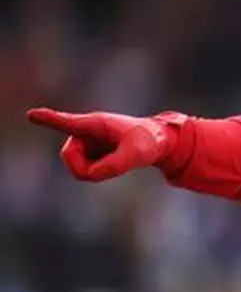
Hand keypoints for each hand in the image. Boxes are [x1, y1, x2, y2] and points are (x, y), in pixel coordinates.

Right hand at [26, 108, 181, 181]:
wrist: (158, 141)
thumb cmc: (149, 142)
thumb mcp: (136, 155)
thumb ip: (113, 166)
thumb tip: (89, 176)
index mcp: (96, 123)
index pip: (69, 123)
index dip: (49, 120)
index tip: (31, 115)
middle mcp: (86, 131)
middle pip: (69, 157)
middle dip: (84, 167)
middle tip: (113, 166)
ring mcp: (86, 141)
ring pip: (76, 167)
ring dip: (94, 170)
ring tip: (117, 158)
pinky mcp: (89, 151)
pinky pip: (85, 170)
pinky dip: (98, 172)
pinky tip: (113, 160)